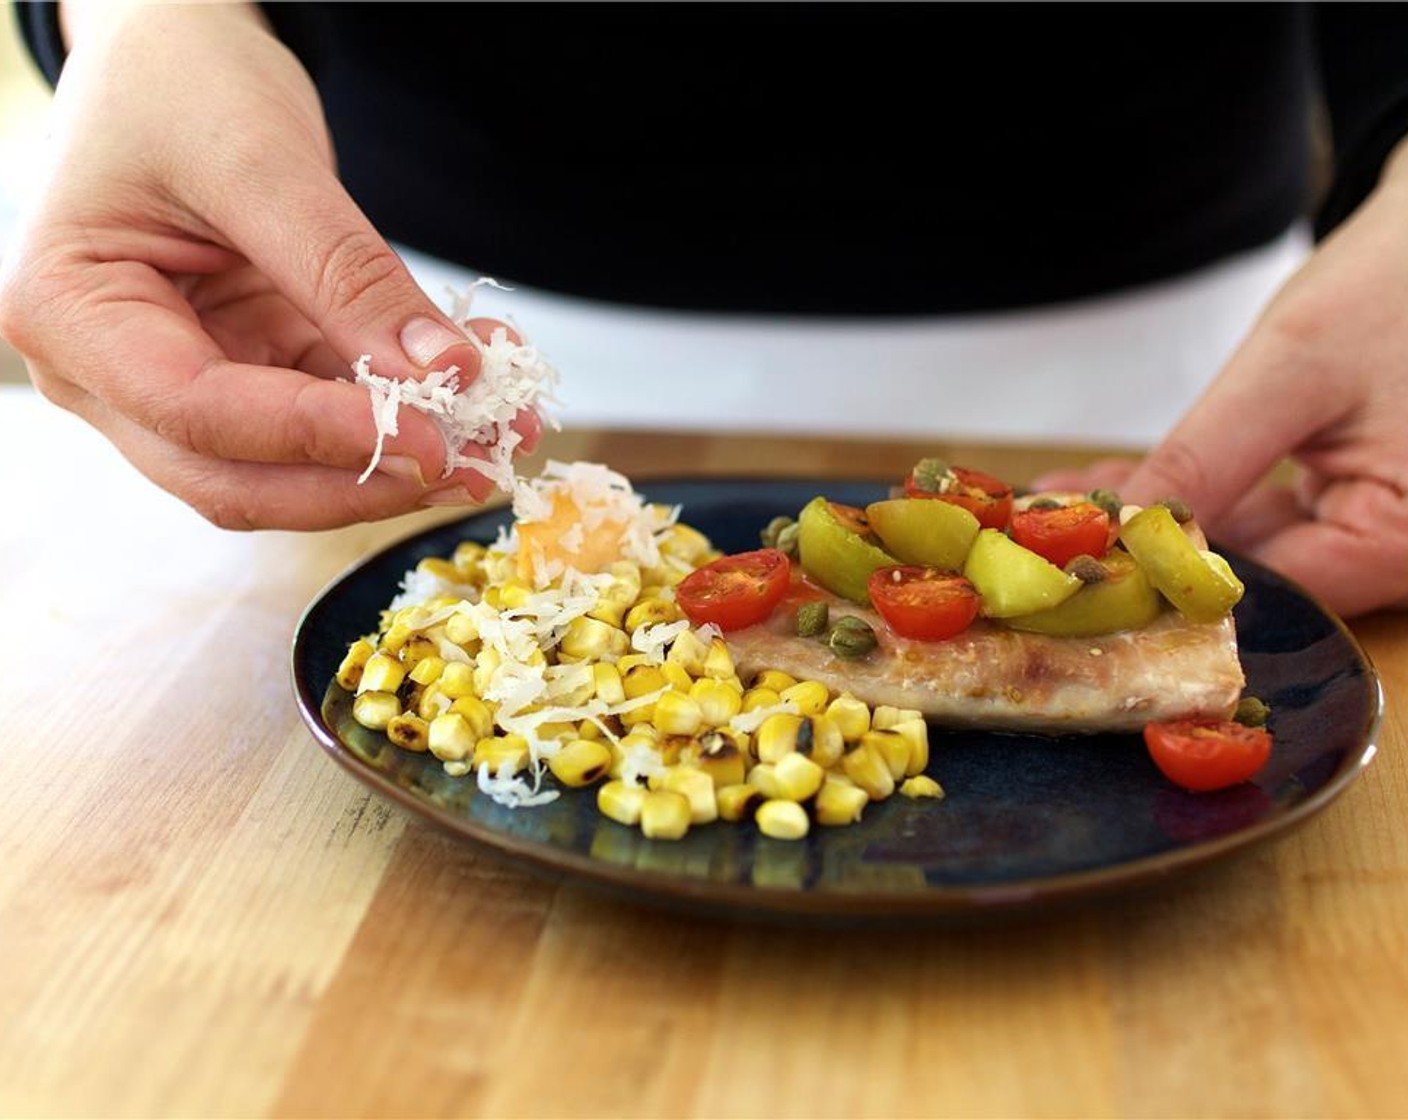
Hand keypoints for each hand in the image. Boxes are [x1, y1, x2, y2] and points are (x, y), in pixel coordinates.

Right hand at [0, 2, 538, 529]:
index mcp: (71, 311)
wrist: (180, 55)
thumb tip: (444, 377)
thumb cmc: (183, 84)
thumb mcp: (262, 164)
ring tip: (497, 437)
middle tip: (469, 467)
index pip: (192, 410)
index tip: (422, 438)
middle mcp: (109, 374)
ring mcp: (179, 385)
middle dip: (359, 481)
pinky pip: (329, 422)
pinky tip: (479, 399)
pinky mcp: (248, 375)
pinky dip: (403, 417)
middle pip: (233, 477)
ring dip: (396, 463)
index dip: (311, 436)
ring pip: (288, 470)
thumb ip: (348, 276)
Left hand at [1036, 141, 1407, 617]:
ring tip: (1070, 500)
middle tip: (1059, 525)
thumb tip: (1123, 534)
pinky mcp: (1353, 499)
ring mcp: (1378, 526)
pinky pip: (1266, 514)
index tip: (1085, 557)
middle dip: (1154, 548)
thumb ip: (1206, 458)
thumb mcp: (1291, 369)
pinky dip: (1202, 496)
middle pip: (1255, 576)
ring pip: (1249, 545)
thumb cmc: (1396, 284)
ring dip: (1165, 521)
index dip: (1168, 580)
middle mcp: (1401, 551)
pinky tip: (1125, 483)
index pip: (1267, 592)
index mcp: (1404, 541)